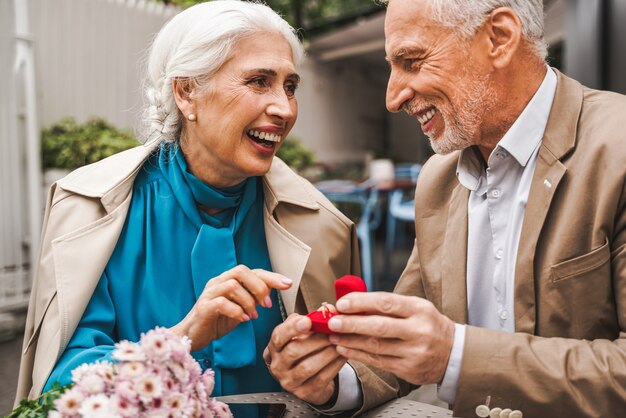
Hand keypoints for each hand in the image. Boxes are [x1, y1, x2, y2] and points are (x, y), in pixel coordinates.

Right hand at [171, 265, 291, 350]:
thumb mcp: (240, 308)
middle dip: (259, 287)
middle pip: (241, 271)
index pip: (252, 271)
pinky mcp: (203, 307)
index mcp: (228, 280)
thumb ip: (252, 298)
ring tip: (253, 316)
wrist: (192, 336)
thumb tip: (270, 292)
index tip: (288, 284)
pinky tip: (243, 320)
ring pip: (233, 285)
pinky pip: (222, 302)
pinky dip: (237, 311)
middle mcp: (218, 282)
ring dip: (249, 301)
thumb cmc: (216, 321)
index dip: (271, 276)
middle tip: (266, 305)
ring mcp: (209, 293)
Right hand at [264, 314, 345, 404]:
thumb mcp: (302, 334)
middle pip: (294, 351)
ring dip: (327, 352)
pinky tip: (342, 355)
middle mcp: (278, 365)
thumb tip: (327, 309)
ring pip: (308, 366)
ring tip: (339, 342)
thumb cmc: (303, 351)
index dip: (292, 328)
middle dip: (316, 339)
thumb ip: (312, 319)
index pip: (278, 336)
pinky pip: (321, 377)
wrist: (307, 378)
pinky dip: (334, 364)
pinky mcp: (305, 392)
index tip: (307, 321)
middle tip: (332, 331)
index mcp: (274, 348)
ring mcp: (290, 381)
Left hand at [327, 292, 454, 384]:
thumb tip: (354, 303)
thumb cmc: (428, 325)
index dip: (362, 302)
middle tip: (332, 322)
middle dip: (352, 324)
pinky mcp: (408, 369)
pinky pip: (377, 361)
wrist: (453, 354)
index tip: (342, 303)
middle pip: (379, 327)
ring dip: (350, 341)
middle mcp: (418, 331)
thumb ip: (388, 306)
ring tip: (333, 335)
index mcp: (419, 310)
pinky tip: (345, 348)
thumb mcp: (416, 308)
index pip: (386, 303)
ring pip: (376, 346)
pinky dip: (358, 354)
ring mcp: (414, 352)